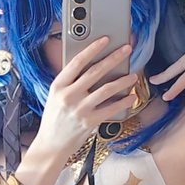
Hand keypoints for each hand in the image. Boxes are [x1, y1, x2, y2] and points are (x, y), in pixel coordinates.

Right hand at [31, 36, 140, 161]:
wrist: (51, 145)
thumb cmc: (54, 118)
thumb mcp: (55, 96)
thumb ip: (70, 83)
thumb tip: (91, 66)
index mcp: (58, 86)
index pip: (77, 62)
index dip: (93, 49)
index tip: (105, 39)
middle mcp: (68, 96)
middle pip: (95, 72)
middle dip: (113, 58)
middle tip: (126, 49)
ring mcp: (80, 109)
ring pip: (106, 89)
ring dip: (123, 81)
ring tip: (133, 75)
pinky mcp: (90, 122)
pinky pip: (111, 108)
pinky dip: (123, 102)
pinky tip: (131, 97)